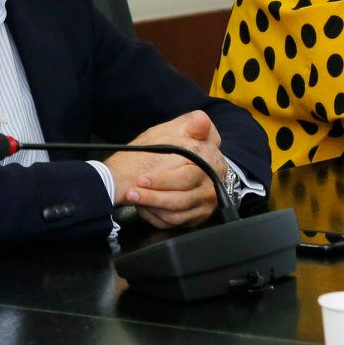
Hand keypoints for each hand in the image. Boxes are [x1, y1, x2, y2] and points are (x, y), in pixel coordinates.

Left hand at [104, 111, 225, 228]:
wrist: (171, 163)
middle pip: (181, 198)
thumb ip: (191, 126)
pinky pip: (175, 223)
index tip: (142, 179)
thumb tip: (201, 121)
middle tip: (131, 192)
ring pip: (176, 213)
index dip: (163, 179)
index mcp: (211, 163)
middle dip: (153, 196)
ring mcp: (205, 203)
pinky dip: (156, 217)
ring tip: (133, 198)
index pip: (187, 176)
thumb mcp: (178, 130)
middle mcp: (211, 186)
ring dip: (151, 207)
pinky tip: (143, 207)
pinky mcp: (197, 217)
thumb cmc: (172, 147)